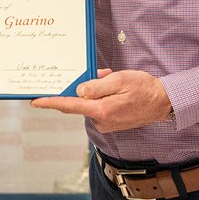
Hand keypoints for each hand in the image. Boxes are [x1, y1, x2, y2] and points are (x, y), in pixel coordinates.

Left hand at [30, 68, 172, 132]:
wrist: (163, 102)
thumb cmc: (143, 88)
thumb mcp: (119, 80)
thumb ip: (96, 86)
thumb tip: (79, 92)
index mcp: (101, 110)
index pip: (69, 106)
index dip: (51, 103)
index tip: (35, 101)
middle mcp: (101, 121)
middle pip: (79, 103)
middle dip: (84, 87)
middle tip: (103, 75)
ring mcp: (106, 124)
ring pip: (90, 103)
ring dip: (97, 90)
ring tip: (114, 80)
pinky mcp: (111, 123)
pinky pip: (99, 107)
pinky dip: (103, 96)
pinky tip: (116, 89)